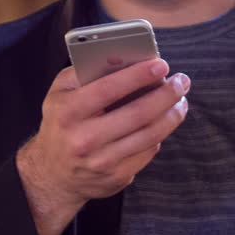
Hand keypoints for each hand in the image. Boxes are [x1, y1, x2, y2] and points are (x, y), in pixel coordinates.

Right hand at [17, 59, 189, 234]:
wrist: (52, 174)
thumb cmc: (61, 122)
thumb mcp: (60, 93)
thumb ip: (84, 71)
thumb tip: (121, 58)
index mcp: (68, 112)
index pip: (108, 89)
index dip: (138, 75)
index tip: (162, 65)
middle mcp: (84, 139)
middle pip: (137, 114)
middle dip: (166, 94)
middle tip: (182, 81)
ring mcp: (101, 161)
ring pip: (149, 135)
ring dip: (172, 115)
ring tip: (181, 100)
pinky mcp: (116, 177)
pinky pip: (148, 151)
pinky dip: (160, 133)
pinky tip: (164, 121)